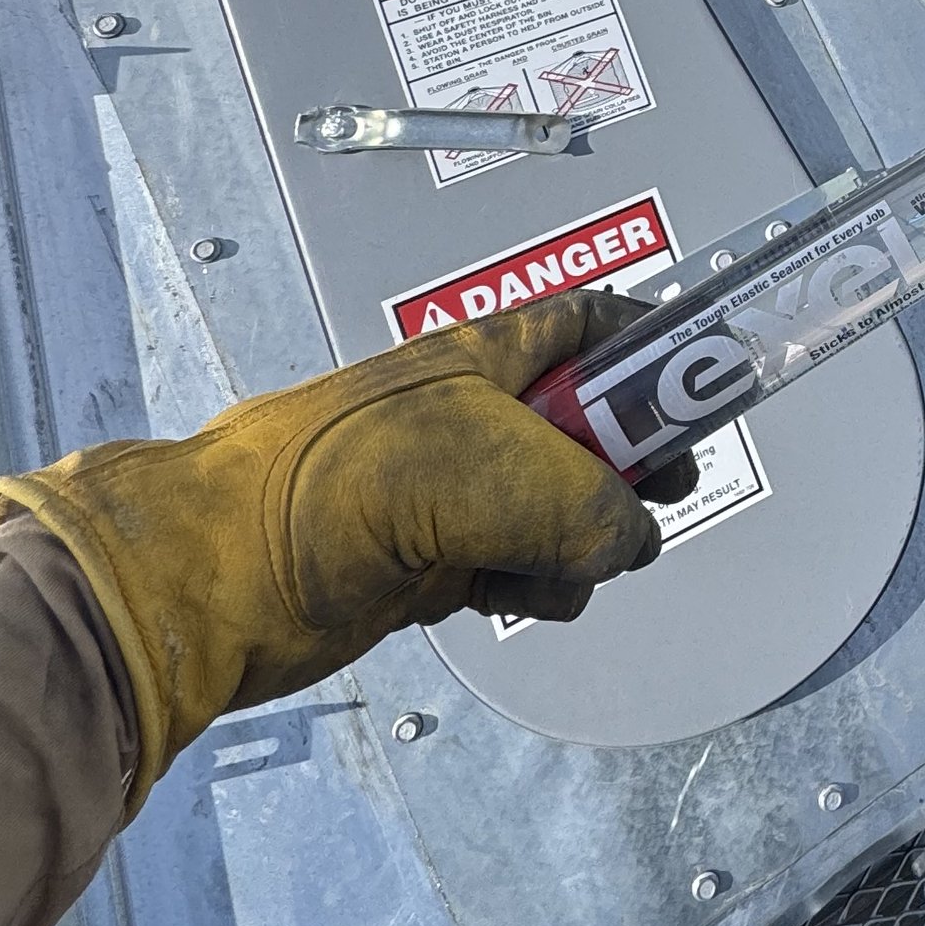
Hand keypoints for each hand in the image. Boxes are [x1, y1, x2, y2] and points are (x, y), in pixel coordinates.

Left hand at [0, 294, 665, 814]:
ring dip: (578, 548)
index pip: (592, 324)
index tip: (701, 384)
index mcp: (487, 356)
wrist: (222, 579)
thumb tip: (631, 542)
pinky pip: (522, 571)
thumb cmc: (344, 487)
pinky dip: (531, 590)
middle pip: (593, 427)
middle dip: (631, 467)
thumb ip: (595, 503)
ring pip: (563, 512)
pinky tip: (499, 600)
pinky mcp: (433, 563)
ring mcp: (453, 492)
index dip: (651, 345)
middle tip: (661, 493)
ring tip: (548, 567)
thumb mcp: (500, 474)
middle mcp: (475, 415)